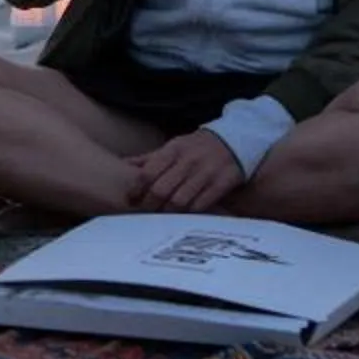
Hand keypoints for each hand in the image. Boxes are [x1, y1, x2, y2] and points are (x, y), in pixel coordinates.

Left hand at [125, 131, 244, 213]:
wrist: (235, 141)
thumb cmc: (197, 147)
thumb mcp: (173, 146)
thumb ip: (150, 159)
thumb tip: (123, 165)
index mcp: (173, 150)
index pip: (148, 173)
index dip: (136, 189)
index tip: (131, 199)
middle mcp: (188, 161)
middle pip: (161, 190)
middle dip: (149, 205)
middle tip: (145, 213)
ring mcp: (205, 174)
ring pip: (179, 201)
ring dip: (167, 212)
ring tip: (161, 217)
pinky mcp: (221, 185)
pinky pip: (199, 206)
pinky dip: (188, 213)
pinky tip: (182, 216)